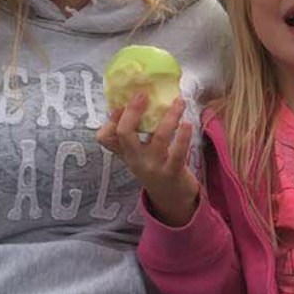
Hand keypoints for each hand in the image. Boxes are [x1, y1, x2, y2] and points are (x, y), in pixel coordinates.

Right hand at [97, 94, 199, 225]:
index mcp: (126, 153)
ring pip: (159, 138)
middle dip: (132, 112)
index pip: (105, 137)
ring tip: (179, 102)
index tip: (119, 104)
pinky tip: (187, 124)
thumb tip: (124, 105)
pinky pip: (178, 152)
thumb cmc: (155, 169)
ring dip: (170, 117)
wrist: (171, 199)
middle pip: (124, 134)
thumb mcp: (137, 155)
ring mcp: (154, 166)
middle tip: (142, 94)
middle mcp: (136, 159)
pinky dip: (183, 136)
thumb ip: (130, 136)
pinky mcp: (173, 172)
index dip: (110, 119)